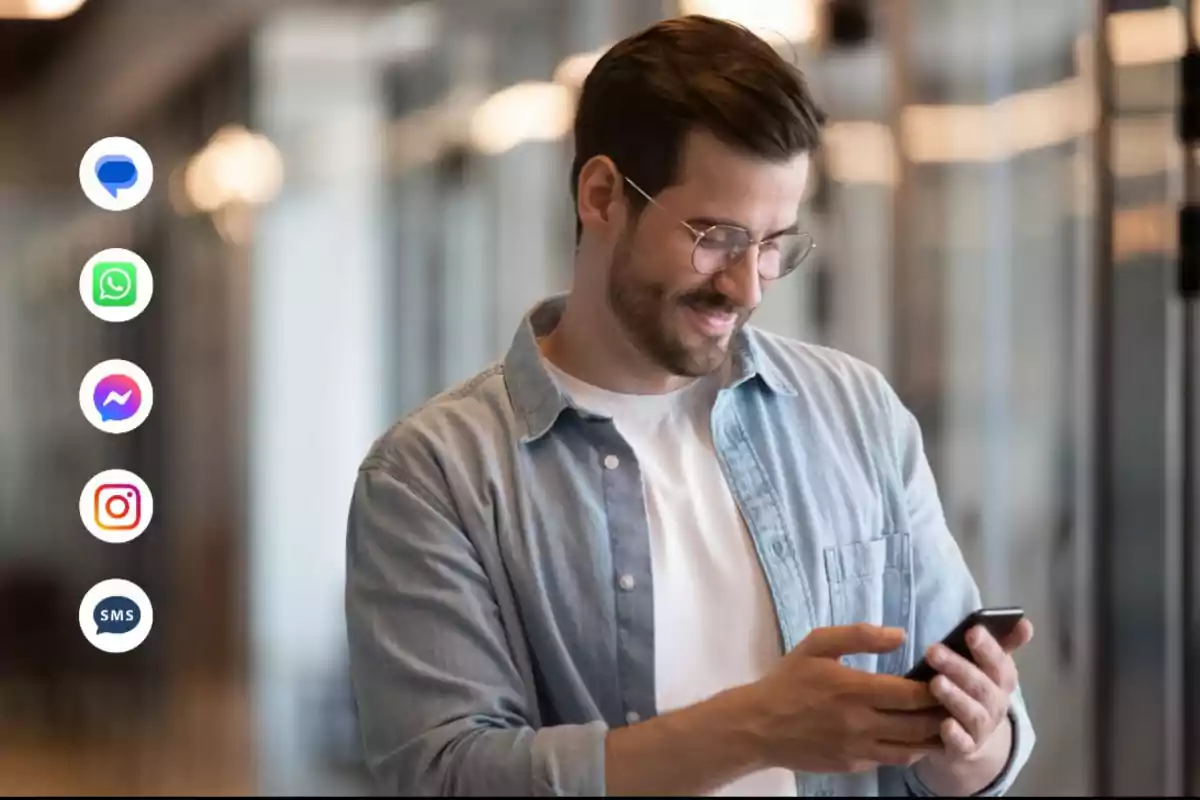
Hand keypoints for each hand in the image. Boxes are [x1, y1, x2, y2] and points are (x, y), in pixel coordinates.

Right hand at [741, 623, 946, 774]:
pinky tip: (914, 738)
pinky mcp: (852, 765)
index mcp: (853, 689)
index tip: (948, 678)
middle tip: (957, 702)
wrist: (758, 726)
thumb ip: (859, 635)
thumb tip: (900, 635)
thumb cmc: (789, 680)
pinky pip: (890, 760)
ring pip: (911, 749)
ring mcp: (857, 748)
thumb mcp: (817, 644)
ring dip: (932, 738)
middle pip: (918, 724)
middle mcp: (860, 723)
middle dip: (942, 714)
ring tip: (946, 724)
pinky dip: (908, 750)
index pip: (911, 693)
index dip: (936, 688)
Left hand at [922, 619, 1033, 761]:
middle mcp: (996, 704)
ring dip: (954, 697)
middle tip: (933, 650)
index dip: (988, 648)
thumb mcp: (989, 668)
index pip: (999, 663)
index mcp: (1002, 680)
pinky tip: (944, 725)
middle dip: (957, 667)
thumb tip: (1025, 622)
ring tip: (935, 682)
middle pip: (980, 685)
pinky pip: (962, 743)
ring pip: (971, 712)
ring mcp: (981, 728)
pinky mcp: (965, 748)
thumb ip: (1002, 643)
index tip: (972, 631)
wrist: (976, 741)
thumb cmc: (976, 690)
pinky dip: (954, 735)